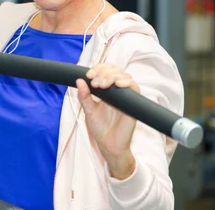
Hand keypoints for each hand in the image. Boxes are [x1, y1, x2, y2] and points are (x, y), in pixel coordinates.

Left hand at [76, 63, 139, 179]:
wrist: (109, 145)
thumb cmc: (100, 128)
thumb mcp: (88, 110)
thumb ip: (84, 96)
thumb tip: (79, 80)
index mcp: (105, 90)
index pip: (105, 71)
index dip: (97, 69)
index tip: (88, 75)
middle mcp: (116, 91)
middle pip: (115, 70)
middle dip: (103, 72)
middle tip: (95, 83)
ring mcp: (126, 96)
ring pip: (124, 76)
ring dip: (112, 76)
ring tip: (102, 85)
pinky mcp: (134, 103)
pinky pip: (134, 88)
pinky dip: (126, 82)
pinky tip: (117, 84)